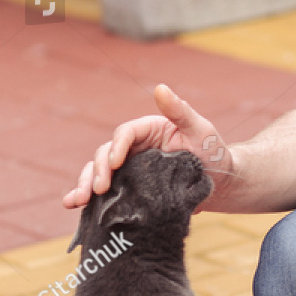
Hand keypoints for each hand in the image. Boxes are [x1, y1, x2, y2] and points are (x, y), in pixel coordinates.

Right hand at [63, 84, 232, 208]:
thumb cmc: (214, 152)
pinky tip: (74, 207)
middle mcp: (134, 148)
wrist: (221, 184)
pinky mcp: (129, 190)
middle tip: (99, 190)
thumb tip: (161, 87)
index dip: (117, 147)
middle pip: (105, 154)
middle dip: (97, 171)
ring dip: (84, 185)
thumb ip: (180, 111)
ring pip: (98, 173)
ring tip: (77, 201)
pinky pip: (105, 193)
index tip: (115, 164)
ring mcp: (130, 170)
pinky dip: (89, 199)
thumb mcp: (201, 130)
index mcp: (148, 130)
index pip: (125, 134)